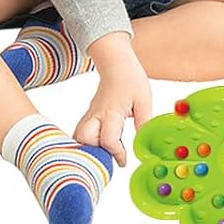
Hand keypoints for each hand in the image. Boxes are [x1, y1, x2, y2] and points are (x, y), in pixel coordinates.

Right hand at [77, 35, 151, 166]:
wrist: (116, 63)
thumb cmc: (131, 80)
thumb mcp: (145, 101)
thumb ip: (143, 122)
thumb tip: (143, 142)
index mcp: (112, 111)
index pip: (108, 139)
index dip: (116, 153)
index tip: (124, 161)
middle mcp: (96, 114)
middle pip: (84, 138)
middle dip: (95, 152)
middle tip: (110, 158)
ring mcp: (90, 114)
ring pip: (78, 135)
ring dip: (89, 148)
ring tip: (105, 154)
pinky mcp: (90, 114)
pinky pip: (82, 131)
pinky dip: (88, 142)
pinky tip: (101, 147)